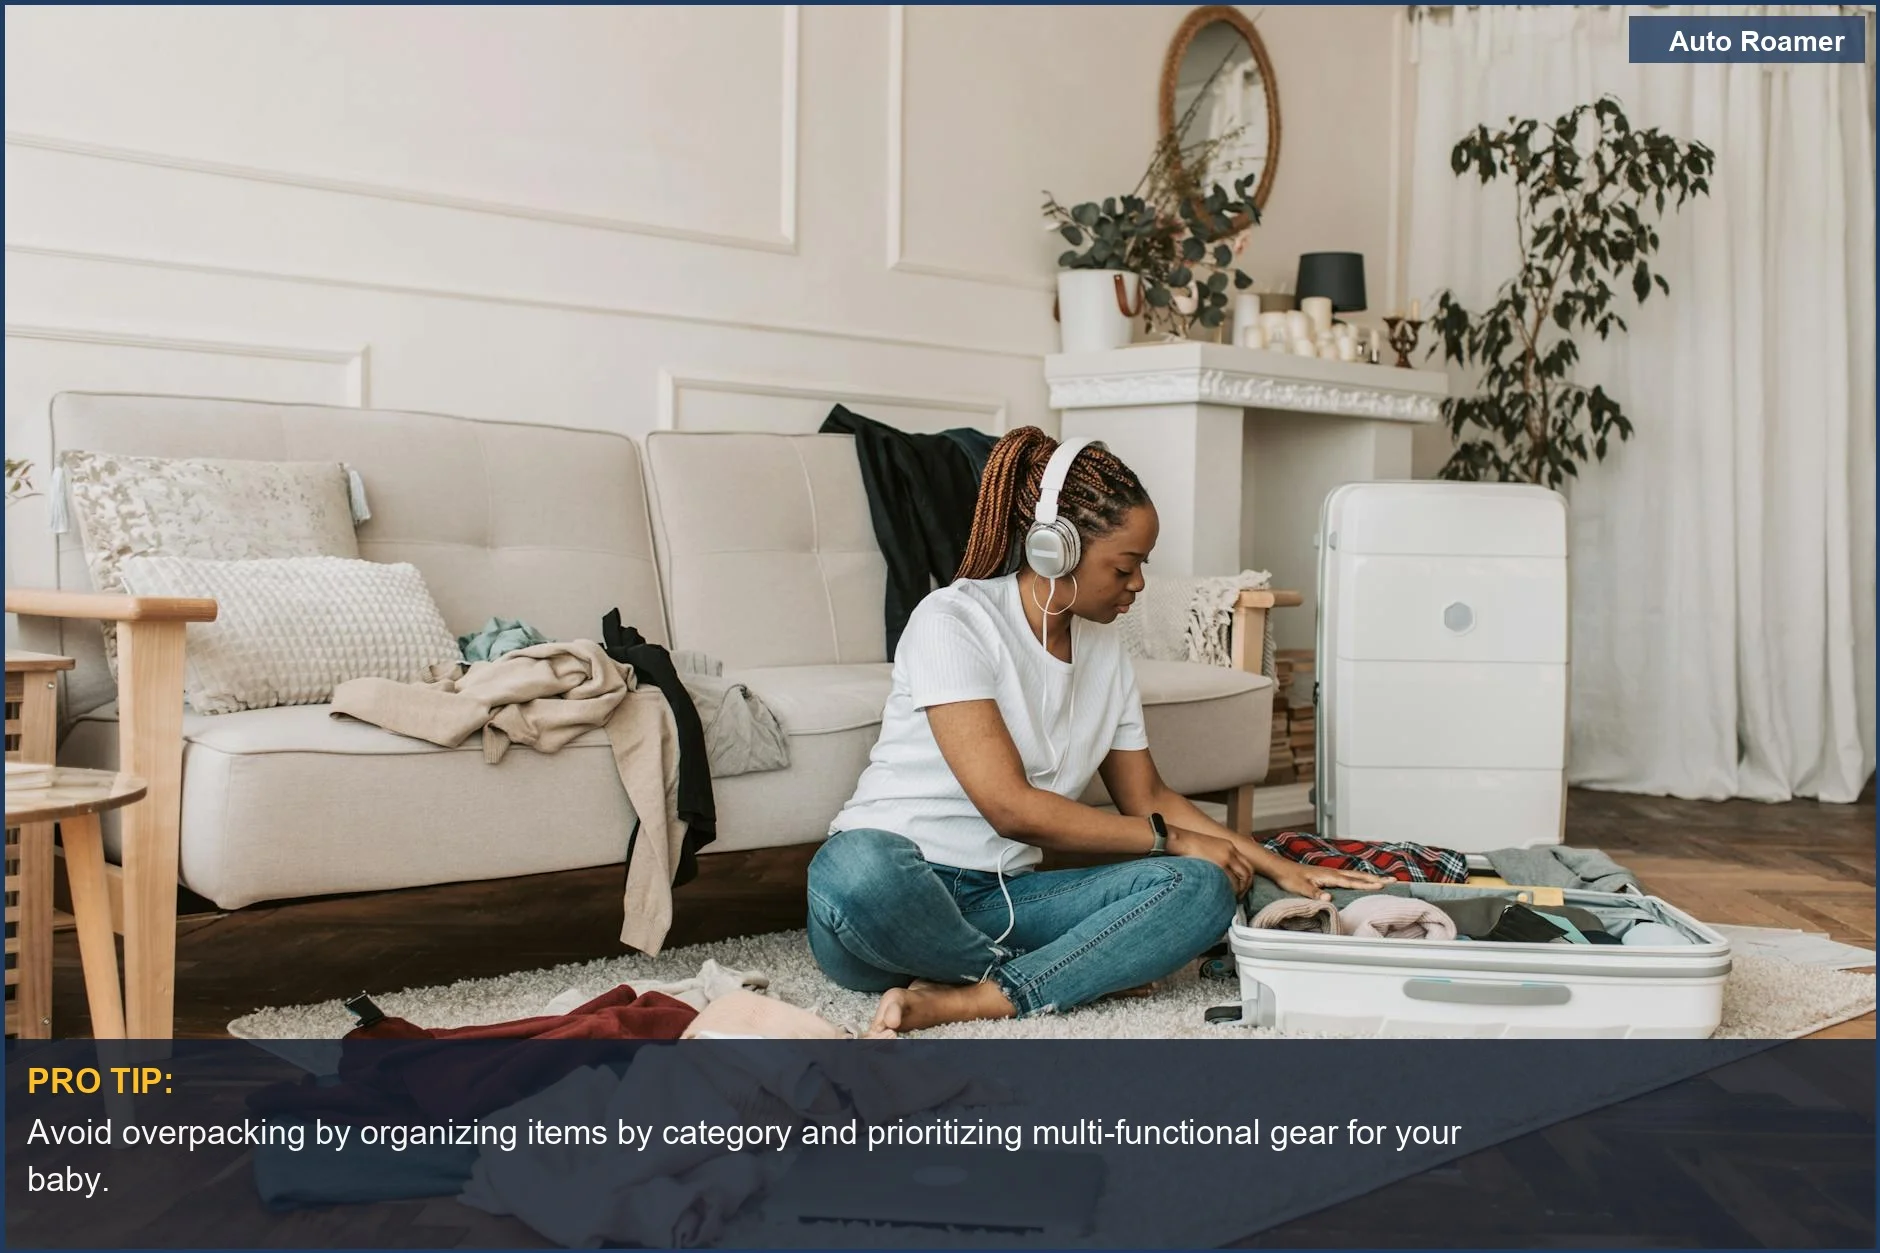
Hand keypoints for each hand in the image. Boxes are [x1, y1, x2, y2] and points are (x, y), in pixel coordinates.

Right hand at [1166, 827, 1255, 895]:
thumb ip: (1215, 858)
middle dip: (1246, 887)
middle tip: (1239, 896)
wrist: (1177, 839)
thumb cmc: (1186, 846)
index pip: (1246, 864)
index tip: (1242, 887)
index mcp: (1228, 846)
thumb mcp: (1206, 848)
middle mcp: (1230, 852)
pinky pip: (1231, 883)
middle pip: (1248, 872)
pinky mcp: (1219, 865)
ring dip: (1239, 891)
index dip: (1247, 879)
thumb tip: (1217, 874)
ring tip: (1231, 899)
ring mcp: (1225, 858)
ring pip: (1242, 879)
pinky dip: (1231, 892)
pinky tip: (1225, 896)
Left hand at [1265, 860, 1390, 900]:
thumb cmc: (1288, 877)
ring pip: (1355, 875)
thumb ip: (1314, 893)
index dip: (1366, 885)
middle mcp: (1332, 872)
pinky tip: (1363, 881)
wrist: (1279, 867)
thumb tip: (1328, 898)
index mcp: (1329, 876)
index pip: (1351, 882)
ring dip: (1371, 878)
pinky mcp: (1327, 875)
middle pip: (1359, 876)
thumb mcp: (1299, 887)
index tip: (1382, 886)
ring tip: (1385, 880)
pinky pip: (1349, 877)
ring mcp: (1331, 872)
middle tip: (1394, 880)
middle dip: (1376, 879)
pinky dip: (1360, 878)